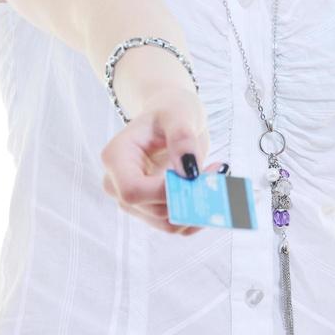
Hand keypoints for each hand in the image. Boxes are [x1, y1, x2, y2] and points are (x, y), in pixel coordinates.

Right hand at [100, 85, 225, 235]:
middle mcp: (118, 184)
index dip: (165, 191)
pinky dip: (200, 213)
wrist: (171, 117)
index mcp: (116, 157)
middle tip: (218, 172)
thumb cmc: (170, 109)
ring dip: (199, 205)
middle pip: (154, 210)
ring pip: (168, 223)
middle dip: (190, 197)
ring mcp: (135, 201)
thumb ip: (182, 137)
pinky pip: (178, 224)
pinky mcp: (153, 209)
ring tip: (217, 174)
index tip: (195, 174)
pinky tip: (212, 185)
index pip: (133, 191)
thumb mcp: (178, 113)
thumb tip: (189, 170)